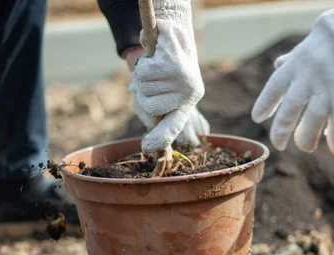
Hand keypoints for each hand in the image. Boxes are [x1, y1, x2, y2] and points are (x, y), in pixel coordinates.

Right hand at [131, 0, 204, 152]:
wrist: (174, 27)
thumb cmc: (166, 60)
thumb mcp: (163, 84)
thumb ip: (154, 106)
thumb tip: (150, 133)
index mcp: (187, 102)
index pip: (175, 126)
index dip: (161, 138)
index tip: (147, 148)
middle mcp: (190, 94)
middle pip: (149, 106)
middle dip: (143, 90)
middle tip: (152, 75)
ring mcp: (184, 80)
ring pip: (144, 87)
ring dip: (143, 73)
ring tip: (155, 63)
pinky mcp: (175, 65)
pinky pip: (145, 72)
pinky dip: (144, 62)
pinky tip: (156, 54)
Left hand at [251, 0, 333, 155]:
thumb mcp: (308, 46)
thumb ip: (292, 60)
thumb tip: (278, 65)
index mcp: (295, 66)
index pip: (273, 89)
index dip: (264, 105)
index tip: (258, 119)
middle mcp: (307, 80)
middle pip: (289, 112)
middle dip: (280, 132)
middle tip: (279, 145)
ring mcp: (327, 90)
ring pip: (311, 123)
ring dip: (306, 140)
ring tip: (305, 146)